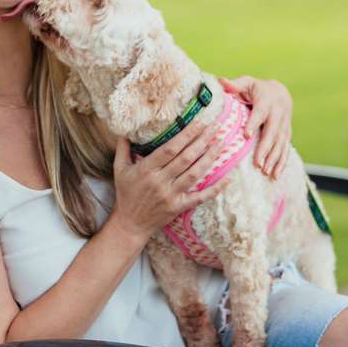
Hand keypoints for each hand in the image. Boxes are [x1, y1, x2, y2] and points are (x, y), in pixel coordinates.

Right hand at [110, 119, 227, 241]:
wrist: (130, 223)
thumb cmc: (126, 193)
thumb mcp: (119, 169)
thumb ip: (122, 149)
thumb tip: (125, 130)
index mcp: (146, 169)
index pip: (170, 149)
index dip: (186, 135)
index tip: (199, 122)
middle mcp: (160, 181)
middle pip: (185, 158)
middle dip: (202, 141)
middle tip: (215, 127)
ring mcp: (171, 195)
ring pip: (194, 174)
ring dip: (209, 158)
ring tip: (221, 143)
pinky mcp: (179, 207)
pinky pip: (200, 197)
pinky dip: (215, 189)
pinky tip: (227, 178)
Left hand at [218, 76, 292, 179]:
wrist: (281, 91)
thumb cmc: (257, 88)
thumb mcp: (246, 83)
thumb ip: (234, 85)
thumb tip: (220, 80)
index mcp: (267, 100)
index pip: (260, 113)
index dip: (254, 123)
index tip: (246, 135)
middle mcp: (279, 113)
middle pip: (273, 132)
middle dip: (265, 148)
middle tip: (257, 164)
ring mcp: (285, 124)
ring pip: (281, 143)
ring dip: (274, 158)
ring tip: (265, 172)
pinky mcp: (288, 133)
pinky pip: (286, 148)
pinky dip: (282, 162)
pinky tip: (275, 175)